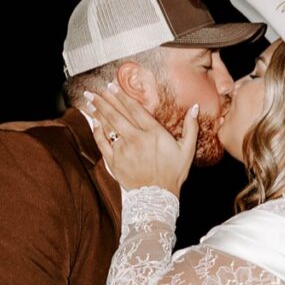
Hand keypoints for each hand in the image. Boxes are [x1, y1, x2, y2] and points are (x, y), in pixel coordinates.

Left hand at [83, 78, 197, 194]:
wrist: (157, 197)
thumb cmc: (173, 173)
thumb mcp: (187, 150)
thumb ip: (191, 127)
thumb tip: (195, 108)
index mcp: (154, 134)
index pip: (135, 110)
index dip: (123, 96)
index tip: (113, 86)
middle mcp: (137, 139)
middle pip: (117, 114)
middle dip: (105, 100)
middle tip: (95, 89)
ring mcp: (123, 150)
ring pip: (108, 126)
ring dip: (98, 111)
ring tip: (89, 100)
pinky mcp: (114, 162)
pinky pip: (102, 142)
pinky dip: (97, 131)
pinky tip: (94, 121)